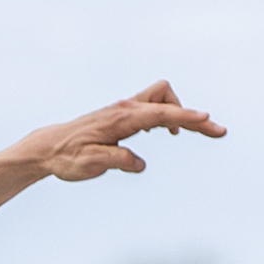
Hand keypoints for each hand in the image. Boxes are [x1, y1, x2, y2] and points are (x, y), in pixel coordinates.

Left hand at [14, 81, 225, 183]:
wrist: (48, 147)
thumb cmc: (67, 158)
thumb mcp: (90, 165)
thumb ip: (117, 161)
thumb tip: (140, 164)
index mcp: (121, 119)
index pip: (161, 115)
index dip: (186, 118)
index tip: (207, 120)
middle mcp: (126, 108)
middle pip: (168, 100)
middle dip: (191, 115)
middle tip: (215, 132)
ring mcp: (124, 108)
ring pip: (162, 99)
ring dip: (178, 113)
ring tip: (189, 134)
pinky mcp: (122, 114)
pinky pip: (152, 106)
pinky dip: (165, 115)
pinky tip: (165, 133)